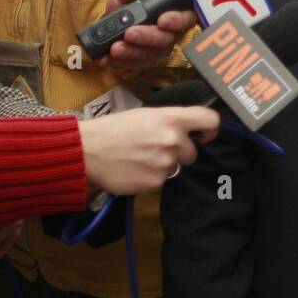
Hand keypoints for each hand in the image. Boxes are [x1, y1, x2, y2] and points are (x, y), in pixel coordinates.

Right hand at [78, 105, 218, 193]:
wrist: (87, 151)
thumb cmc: (111, 130)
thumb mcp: (144, 115)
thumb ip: (168, 122)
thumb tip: (184, 130)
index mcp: (171, 118)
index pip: (210, 120)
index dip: (210, 129)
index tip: (204, 135)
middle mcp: (173, 139)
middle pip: (192, 151)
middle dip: (178, 152)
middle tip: (153, 148)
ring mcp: (166, 162)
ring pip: (175, 166)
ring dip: (162, 165)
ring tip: (138, 158)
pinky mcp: (156, 181)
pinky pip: (161, 180)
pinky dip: (150, 177)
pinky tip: (133, 169)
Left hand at [95, 0, 198, 69]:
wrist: (111, 26)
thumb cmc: (125, 7)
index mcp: (173, 13)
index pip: (187, 17)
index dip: (178, 20)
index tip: (161, 20)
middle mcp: (169, 33)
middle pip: (167, 39)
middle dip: (148, 36)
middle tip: (130, 33)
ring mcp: (158, 50)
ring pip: (152, 54)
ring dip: (132, 51)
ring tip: (115, 47)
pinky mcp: (144, 61)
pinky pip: (136, 64)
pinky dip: (120, 61)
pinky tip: (107, 57)